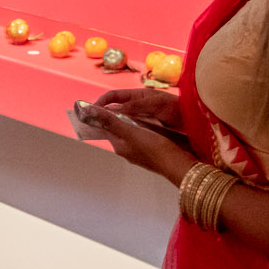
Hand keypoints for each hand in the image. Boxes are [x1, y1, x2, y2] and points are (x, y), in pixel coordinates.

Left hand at [76, 100, 194, 180]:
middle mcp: (126, 150)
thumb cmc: (155, 149)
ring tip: (137, 110)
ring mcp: (139, 152)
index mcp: (119, 146)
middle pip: (118, 130)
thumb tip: (89, 111)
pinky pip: (142, 137)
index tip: (103, 103)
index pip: (106, 128)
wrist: (179, 165)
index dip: (103, 115)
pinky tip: (150, 122)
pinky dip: (142, 128)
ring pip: (131, 133)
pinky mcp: (151, 152)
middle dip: (118, 117)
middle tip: (123, 103)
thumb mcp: (131, 132)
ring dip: (131, 122)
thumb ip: (111, 121)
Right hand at [94, 86, 184, 130]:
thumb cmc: (176, 108)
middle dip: (104, 114)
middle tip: (93, 124)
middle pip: (115, 109)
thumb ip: (136, 106)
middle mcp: (137, 106)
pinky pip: (130, 129)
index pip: (114, 96)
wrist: (194, 120)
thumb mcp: (155, 104)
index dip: (102, 101)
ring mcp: (141, 117)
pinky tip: (121, 138)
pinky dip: (123, 132)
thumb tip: (114, 110)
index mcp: (137, 95)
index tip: (92, 109)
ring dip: (113, 125)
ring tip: (104, 132)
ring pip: (121, 120)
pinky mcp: (146, 128)